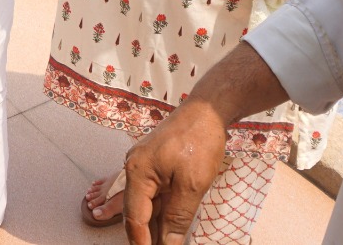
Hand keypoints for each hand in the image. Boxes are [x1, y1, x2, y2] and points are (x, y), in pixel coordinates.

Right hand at [122, 94, 229, 244]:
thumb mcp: (191, 185)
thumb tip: (168, 244)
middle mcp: (135, 169)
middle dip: (147, 236)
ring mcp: (144, 165)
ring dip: (156, 225)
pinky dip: (161, 211)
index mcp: (137, 173)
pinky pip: (154, 194)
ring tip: (166, 241)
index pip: (134, 218)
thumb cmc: (199, 142)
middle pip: (137, 212)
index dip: (142, 243)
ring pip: (147, 204)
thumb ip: (178, 218)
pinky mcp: (155, 164)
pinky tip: (169, 226)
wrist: (207, 111)